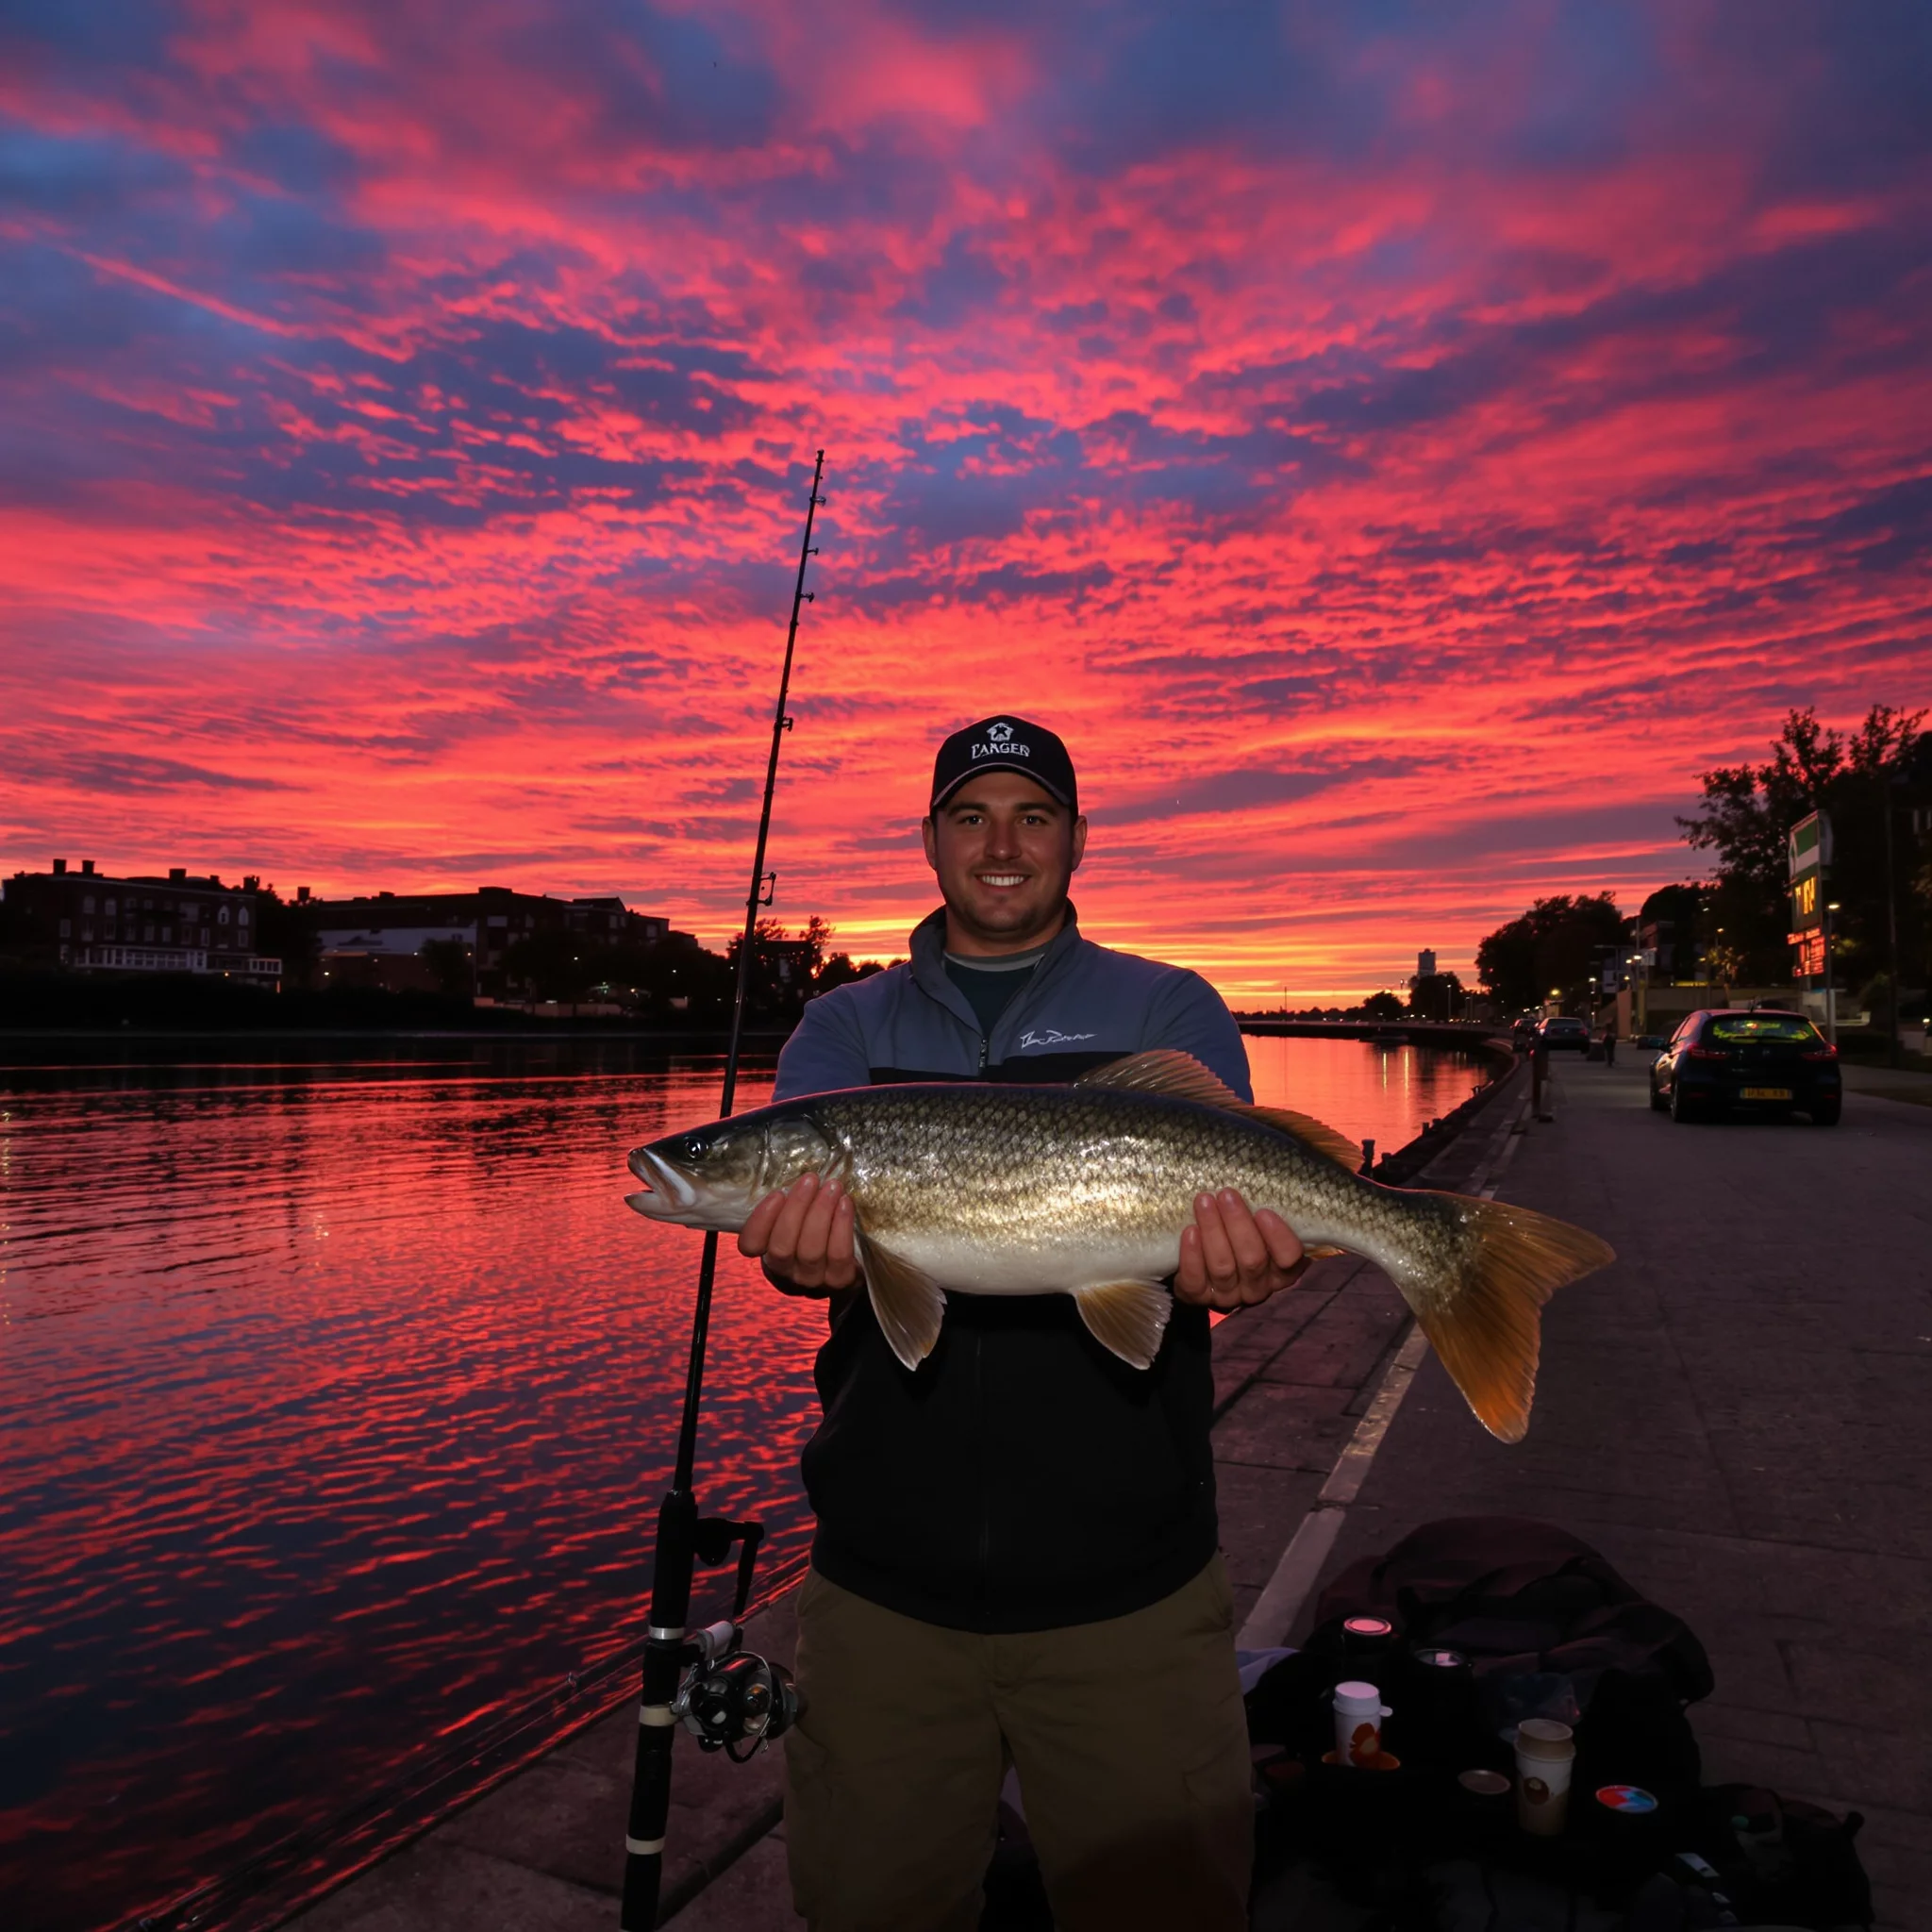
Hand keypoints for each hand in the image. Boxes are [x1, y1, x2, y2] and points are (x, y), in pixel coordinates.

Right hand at [737, 1172, 858, 1296]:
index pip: (750, 1245)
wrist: (847, 1267)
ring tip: (832, 1187)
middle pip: (781, 1247)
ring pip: (810, 1251)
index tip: (777, 1193)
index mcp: (766, 1254)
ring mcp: (812, 1281)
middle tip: (811, 1180)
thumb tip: (793, 1168)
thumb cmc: (814, 1232)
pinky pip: (838, 1255)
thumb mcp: (794, 1219)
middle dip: (796, 1209)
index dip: (760, 1220)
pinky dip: (841, 1227)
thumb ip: (788, 1204)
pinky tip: (845, 1203)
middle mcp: (785, 1273)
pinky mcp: (840, 1282)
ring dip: (821, 1214)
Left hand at [1174, 1189, 1306, 1309]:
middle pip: (1252, 1260)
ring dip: (1213, 1231)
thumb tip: (1288, 1166)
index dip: (1278, 1237)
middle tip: (1226, 1194)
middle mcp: (1258, 1285)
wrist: (1204, 1249)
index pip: (1289, 1258)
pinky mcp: (1198, 1296)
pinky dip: (1192, 1255)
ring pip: (1223, 1267)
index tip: (1264, 1211)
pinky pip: (1194, 1280)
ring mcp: (1229, 1294)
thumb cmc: (1242, 1222)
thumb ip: (1274, 1199)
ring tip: (1204, 1201)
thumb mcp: (1263, 1213)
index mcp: (1283, 1267)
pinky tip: (1190, 1230)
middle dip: (1238, 1225)